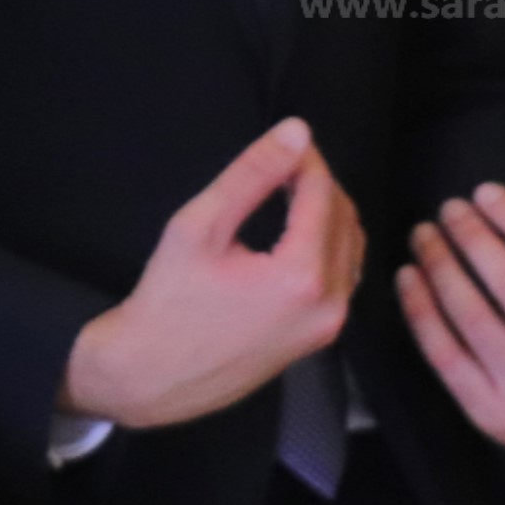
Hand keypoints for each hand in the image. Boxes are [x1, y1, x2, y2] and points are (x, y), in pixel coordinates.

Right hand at [62, 120, 363, 429]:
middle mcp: (331, 303)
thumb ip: (252, 175)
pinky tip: (294, 234)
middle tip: (279, 163)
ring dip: (327, 212)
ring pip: (350, 247)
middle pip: (345, 217)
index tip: (282, 139)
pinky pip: (343, 277)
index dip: (304, 158)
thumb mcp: (199, 227)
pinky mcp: (322, 338)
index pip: (322, 193)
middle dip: (317, 183)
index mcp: (302, 274)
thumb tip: (297, 130)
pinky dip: (328, 245)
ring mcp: (331, 326)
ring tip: (284, 192)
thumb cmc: (169, 299)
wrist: (153, 374)